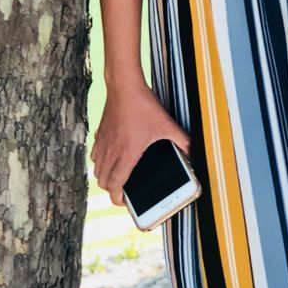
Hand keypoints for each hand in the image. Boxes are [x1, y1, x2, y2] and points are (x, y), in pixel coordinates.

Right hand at [90, 80, 191, 206]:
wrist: (124, 86)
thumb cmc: (144, 105)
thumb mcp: (167, 124)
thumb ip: (181, 140)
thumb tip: (192, 151)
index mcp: (127, 154)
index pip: (115, 185)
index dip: (118, 199)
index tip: (124, 202)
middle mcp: (111, 151)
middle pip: (103, 182)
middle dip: (112, 190)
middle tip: (123, 191)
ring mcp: (103, 142)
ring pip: (97, 170)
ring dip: (105, 177)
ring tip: (117, 176)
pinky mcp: (99, 133)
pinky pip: (95, 155)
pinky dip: (100, 161)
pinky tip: (111, 157)